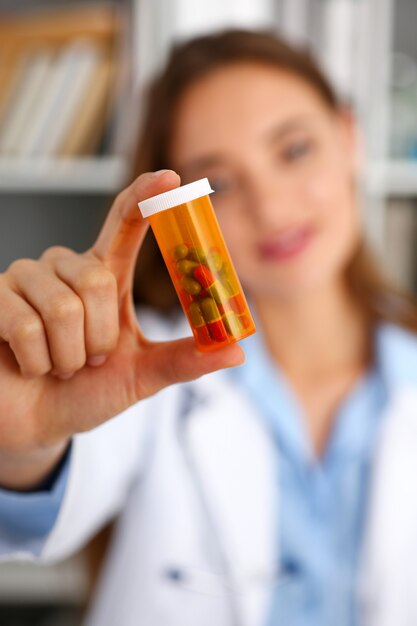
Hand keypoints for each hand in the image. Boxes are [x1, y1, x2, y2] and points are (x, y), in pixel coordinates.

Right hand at [0, 170, 243, 487]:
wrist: (36, 422)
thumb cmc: (86, 392)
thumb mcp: (141, 377)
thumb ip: (184, 361)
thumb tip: (238, 351)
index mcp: (104, 276)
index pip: (124, 224)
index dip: (145, 197)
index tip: (170, 177)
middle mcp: (64, 268)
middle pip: (96, 279)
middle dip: (100, 337)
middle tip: (91, 359)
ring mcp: (25, 279)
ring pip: (62, 307)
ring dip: (69, 355)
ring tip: (59, 364)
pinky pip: (25, 325)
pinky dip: (37, 360)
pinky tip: (30, 365)